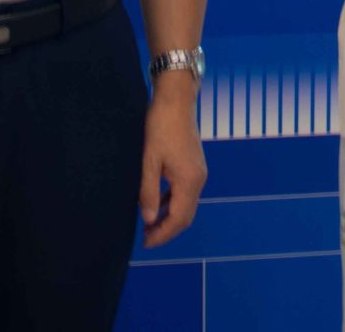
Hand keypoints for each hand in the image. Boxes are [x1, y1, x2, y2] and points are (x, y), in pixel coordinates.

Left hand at [139, 85, 208, 247]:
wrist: (176, 100)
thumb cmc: (160, 127)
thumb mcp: (149, 161)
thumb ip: (149, 192)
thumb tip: (148, 220)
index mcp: (189, 181)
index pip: (178, 219)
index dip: (163, 234)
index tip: (145, 244)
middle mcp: (199, 180)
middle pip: (186, 216)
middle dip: (167, 230)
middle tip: (146, 239)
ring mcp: (199, 172)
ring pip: (187, 205)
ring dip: (170, 218)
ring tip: (149, 225)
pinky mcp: (194, 165)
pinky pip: (186, 193)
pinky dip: (173, 204)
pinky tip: (158, 204)